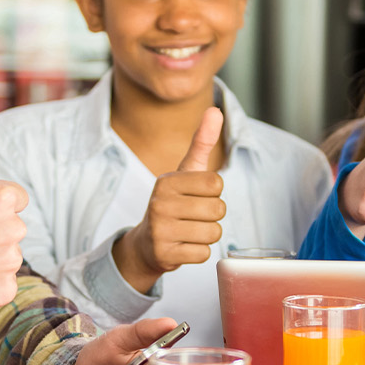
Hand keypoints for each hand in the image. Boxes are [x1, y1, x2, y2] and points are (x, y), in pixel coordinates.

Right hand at [113, 108, 225, 292]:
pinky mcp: (164, 254)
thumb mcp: (186, 172)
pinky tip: (183, 246)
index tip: (196, 195)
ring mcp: (160, 230)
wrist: (147, 244)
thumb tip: (214, 109)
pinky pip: (204, 254)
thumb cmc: (174, 203)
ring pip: (213, 233)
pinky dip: (198, 252)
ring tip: (188, 231)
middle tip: (192, 217)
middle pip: (218, 209)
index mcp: (166, 181)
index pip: (216, 183)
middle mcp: (159, 203)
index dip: (213, 192)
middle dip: (212, 215)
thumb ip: (202, 142)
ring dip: (207, 235)